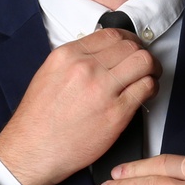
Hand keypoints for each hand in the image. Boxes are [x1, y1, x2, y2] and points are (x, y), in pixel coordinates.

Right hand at [0, 26, 160, 184]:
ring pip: (143, 62)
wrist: (33, 150)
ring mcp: (102, 89)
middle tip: (144, 63)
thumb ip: (75, 61)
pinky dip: (151, 88)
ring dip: (152, 68)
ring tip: (149, 76)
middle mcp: (85, 67)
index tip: (132, 47)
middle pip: (130, 46)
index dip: (128, 39)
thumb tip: (101, 55)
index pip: (111, 34)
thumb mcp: (49, 75)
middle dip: (142, 53)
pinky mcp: (116, 112)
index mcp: (67, 55)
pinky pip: (146, 88)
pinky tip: (146, 93)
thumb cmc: (38, 119)